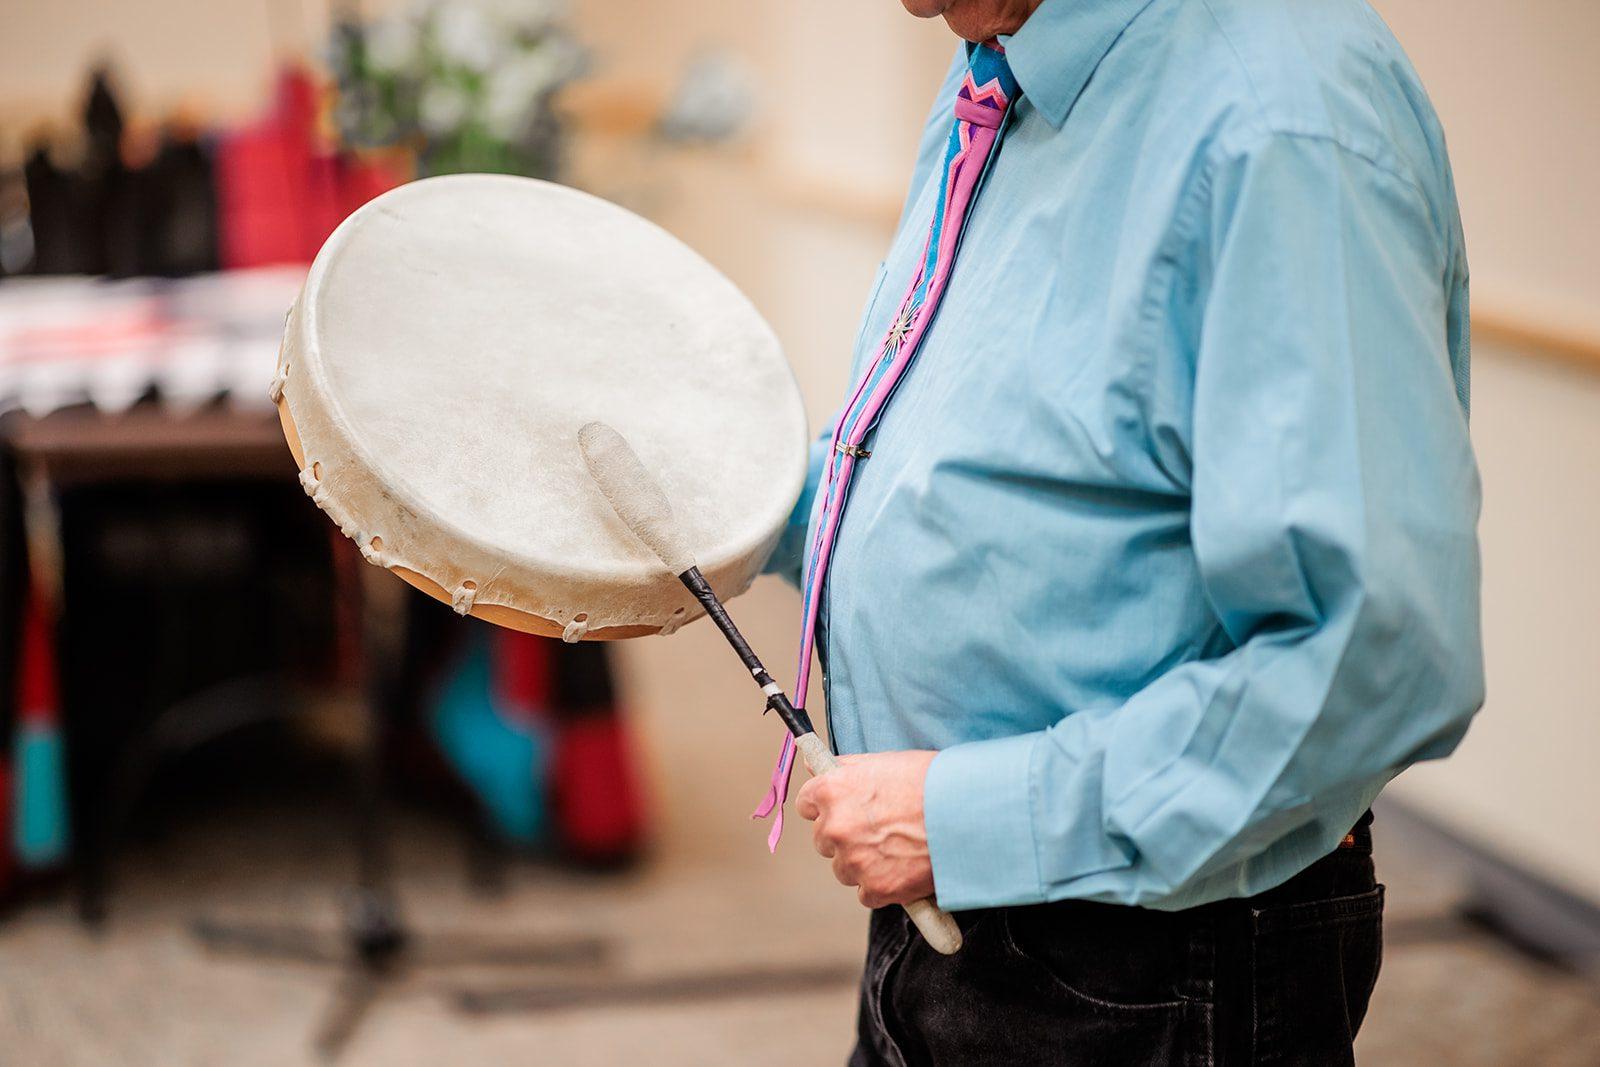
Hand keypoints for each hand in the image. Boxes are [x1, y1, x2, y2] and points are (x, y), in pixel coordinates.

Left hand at [795, 749, 937, 908]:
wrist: (967, 812)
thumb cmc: (931, 780)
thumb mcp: (883, 761)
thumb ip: (846, 768)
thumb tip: (814, 764)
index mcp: (832, 791)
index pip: (806, 803)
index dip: (826, 806)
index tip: (841, 809)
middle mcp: (835, 827)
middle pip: (824, 840)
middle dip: (846, 837)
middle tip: (879, 829)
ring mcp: (854, 861)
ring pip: (844, 869)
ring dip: (863, 863)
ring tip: (898, 848)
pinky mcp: (876, 888)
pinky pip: (867, 893)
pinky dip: (883, 886)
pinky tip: (904, 868)